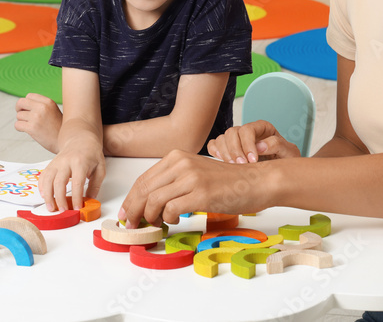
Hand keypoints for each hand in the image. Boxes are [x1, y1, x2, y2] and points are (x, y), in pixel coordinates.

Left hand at [15, 93, 62, 152]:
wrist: (66, 142)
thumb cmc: (58, 128)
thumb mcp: (53, 111)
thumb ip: (41, 106)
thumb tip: (22, 104)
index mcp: (48, 102)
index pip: (29, 96)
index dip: (26, 103)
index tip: (28, 110)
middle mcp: (42, 107)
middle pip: (20, 102)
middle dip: (18, 109)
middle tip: (22, 116)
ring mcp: (37, 117)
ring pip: (18, 115)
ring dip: (21, 121)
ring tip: (30, 126)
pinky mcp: (32, 128)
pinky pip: (17, 125)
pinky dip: (19, 128)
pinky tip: (26, 131)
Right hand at [38, 137, 104, 212]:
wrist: (80, 139)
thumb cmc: (91, 154)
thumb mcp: (100, 168)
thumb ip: (95, 185)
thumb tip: (90, 200)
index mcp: (80, 162)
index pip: (77, 183)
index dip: (76, 197)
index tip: (77, 208)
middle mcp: (65, 162)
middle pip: (59, 182)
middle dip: (60, 199)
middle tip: (63, 211)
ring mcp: (56, 162)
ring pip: (47, 180)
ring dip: (48, 196)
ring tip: (51, 208)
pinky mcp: (50, 164)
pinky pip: (43, 177)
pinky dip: (41, 188)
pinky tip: (45, 197)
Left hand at [119, 150, 269, 226]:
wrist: (256, 181)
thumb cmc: (227, 181)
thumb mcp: (195, 172)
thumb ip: (174, 181)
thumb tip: (149, 203)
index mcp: (176, 156)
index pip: (143, 179)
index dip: (131, 199)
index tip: (126, 213)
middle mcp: (181, 163)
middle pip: (144, 190)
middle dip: (133, 210)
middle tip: (131, 225)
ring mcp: (191, 177)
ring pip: (154, 201)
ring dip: (150, 217)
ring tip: (156, 224)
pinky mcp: (201, 193)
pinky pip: (172, 210)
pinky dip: (168, 219)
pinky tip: (175, 220)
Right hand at [207, 120, 300, 162]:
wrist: (282, 170)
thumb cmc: (286, 159)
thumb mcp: (289, 151)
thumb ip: (276, 144)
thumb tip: (259, 146)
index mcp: (262, 127)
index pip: (247, 129)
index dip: (247, 144)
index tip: (252, 160)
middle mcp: (247, 132)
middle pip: (232, 132)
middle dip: (235, 150)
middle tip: (242, 166)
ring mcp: (236, 140)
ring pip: (221, 138)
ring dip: (225, 153)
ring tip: (234, 167)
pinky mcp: (228, 149)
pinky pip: (214, 145)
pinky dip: (215, 152)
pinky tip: (224, 162)